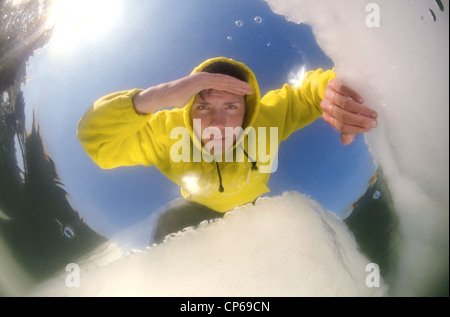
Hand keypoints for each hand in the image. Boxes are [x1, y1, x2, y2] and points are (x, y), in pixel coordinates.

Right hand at [134, 73, 252, 113]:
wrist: (167, 95)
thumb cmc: (178, 100)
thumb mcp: (193, 101)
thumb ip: (200, 101)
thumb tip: (204, 109)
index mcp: (205, 83)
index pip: (223, 85)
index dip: (234, 88)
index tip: (244, 93)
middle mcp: (206, 78)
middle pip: (226, 81)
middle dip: (239, 86)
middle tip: (251, 90)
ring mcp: (203, 77)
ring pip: (224, 80)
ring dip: (237, 84)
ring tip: (248, 88)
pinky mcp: (201, 80)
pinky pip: (218, 81)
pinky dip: (228, 84)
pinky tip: (237, 87)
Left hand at [321, 78, 377, 144]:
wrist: (337, 85)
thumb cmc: (344, 104)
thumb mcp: (345, 117)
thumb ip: (347, 130)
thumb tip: (345, 142)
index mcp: (328, 116)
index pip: (340, 125)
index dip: (354, 128)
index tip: (368, 128)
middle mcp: (326, 106)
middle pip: (342, 115)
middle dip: (359, 120)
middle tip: (373, 122)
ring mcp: (329, 94)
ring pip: (343, 103)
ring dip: (359, 110)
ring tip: (371, 113)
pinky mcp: (333, 83)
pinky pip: (342, 89)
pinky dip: (352, 95)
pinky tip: (361, 100)